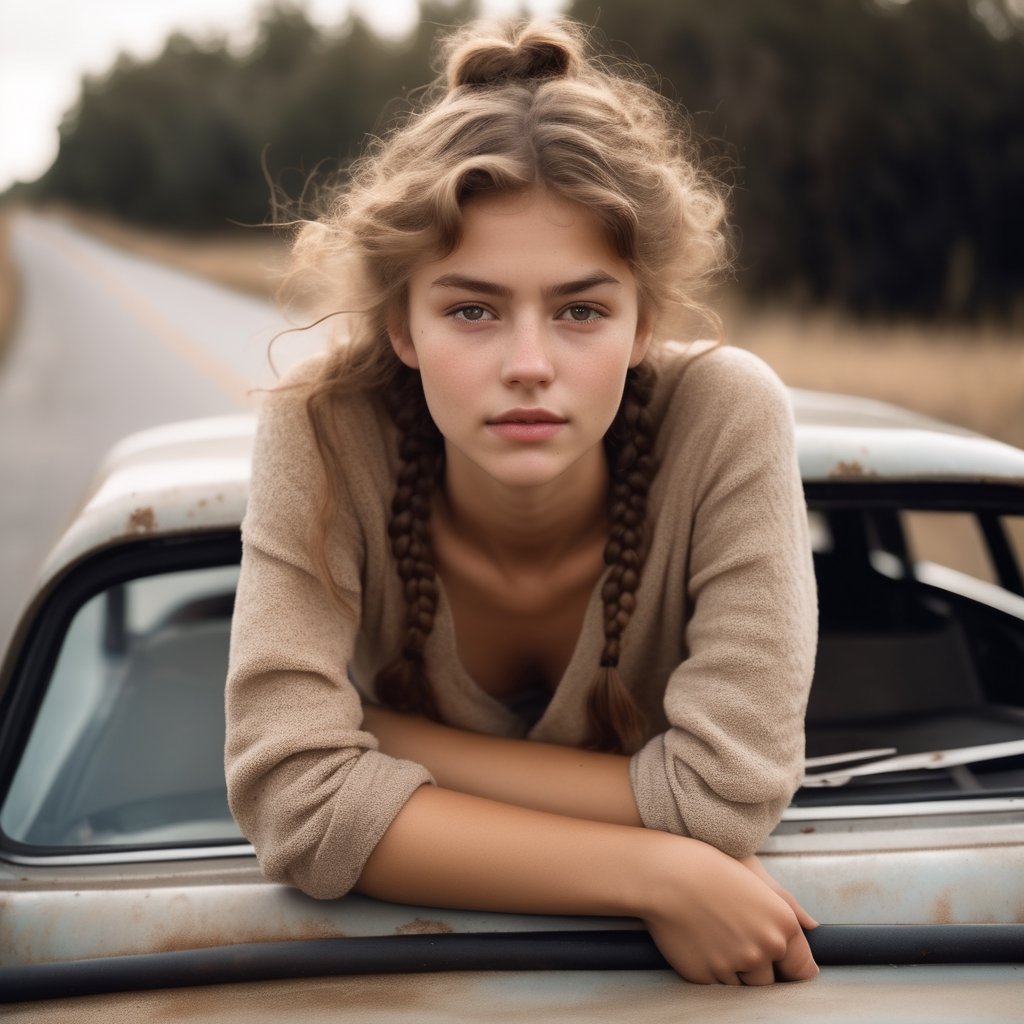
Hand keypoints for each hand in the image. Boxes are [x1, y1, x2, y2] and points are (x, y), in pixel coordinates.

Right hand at [641, 837, 818, 985]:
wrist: (666, 873)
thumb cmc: (710, 867)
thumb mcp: (755, 874)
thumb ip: (788, 904)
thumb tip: (812, 927)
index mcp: (783, 924)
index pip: (802, 968)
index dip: (789, 965)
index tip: (778, 960)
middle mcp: (764, 948)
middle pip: (771, 980)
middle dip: (758, 966)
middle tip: (736, 935)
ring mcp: (735, 964)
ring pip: (744, 986)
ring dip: (735, 969)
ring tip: (715, 935)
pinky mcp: (706, 976)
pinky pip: (716, 985)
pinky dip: (711, 969)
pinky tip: (700, 941)